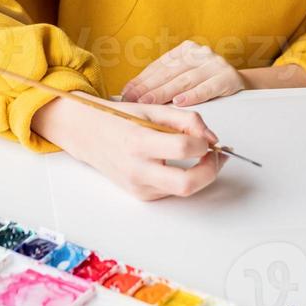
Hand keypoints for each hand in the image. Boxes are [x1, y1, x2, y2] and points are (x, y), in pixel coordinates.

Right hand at [32, 91, 228, 201]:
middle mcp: (138, 169)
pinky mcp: (141, 196)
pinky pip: (171, 191)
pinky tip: (181, 163)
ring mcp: (139, 186)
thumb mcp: (152, 109)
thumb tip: (211, 138)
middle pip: (187, 184)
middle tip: (217, 157)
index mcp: (140, 141)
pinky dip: (183, 178)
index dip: (204, 143)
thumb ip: (185, 120)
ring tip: (203, 157)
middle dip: (210, 171)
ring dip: (201, 176)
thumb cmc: (120, 119)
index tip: (209, 137)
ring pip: (182, 191)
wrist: (89, 136)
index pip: (184, 148)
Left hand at [121, 40, 247, 105]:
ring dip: (165, 93)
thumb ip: (163, 83)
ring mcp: (215, 63)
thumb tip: (130, 93)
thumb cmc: (206, 84)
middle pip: (170, 72)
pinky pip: (208, 87)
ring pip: (185, 80)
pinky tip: (180, 102)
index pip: (160, 65)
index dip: (142, 79)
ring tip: (150, 102)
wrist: (241, 85)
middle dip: (149, 88)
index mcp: (186, 50)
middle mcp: (200, 53)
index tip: (126, 92)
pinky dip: (193, 95)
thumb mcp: (184, 77)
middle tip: (133, 100)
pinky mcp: (228, 77)